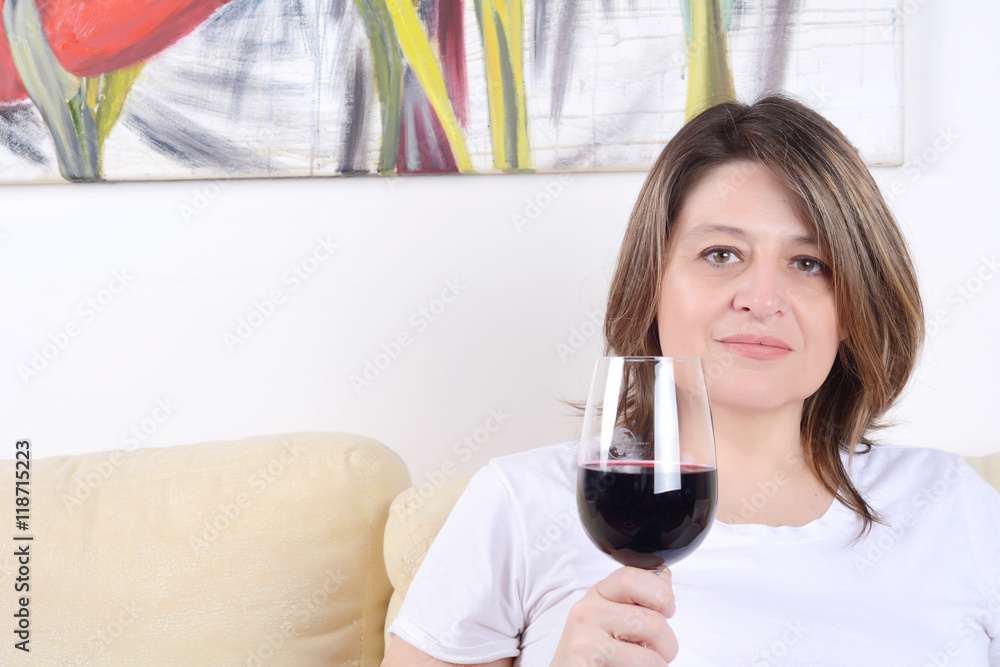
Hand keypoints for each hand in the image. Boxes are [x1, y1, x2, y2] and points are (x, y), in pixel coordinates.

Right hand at [551, 566, 677, 666]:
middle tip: (656, 654)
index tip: (668, 611)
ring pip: (650, 657)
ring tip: (639, 666)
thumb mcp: (614, 618)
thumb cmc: (595, 651)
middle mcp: (587, 611)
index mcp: (599, 594)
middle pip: (652, 621)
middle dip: (667, 645)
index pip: (631, 578)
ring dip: (656, 666)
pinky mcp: (583, 662)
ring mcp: (584, 639)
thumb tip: (664, 578)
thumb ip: (639, 599)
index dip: (660, 593)